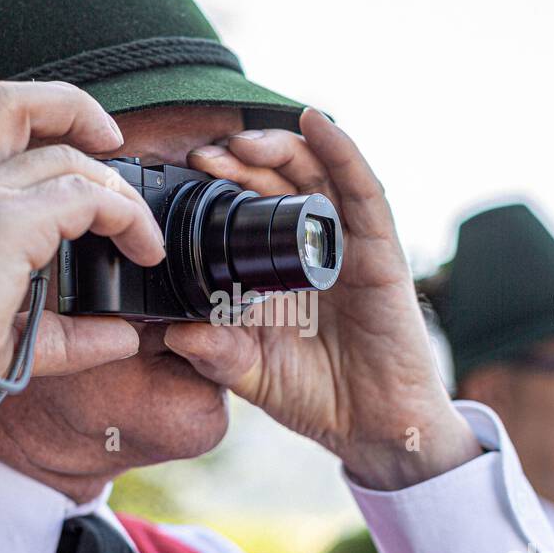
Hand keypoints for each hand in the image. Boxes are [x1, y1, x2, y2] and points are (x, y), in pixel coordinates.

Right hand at [0, 81, 165, 435]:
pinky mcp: (3, 223)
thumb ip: (61, 330)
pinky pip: (86, 197)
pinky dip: (125, 217)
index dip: (41, 118)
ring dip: (119, 191)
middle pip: (13, 102)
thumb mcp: (1, 332)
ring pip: (66, 157)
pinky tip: (141, 249)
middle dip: (77, 110)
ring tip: (144, 236)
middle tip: (117, 144)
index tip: (87, 147)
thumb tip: (122, 336)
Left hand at [164, 109, 480, 489]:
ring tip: (244, 141)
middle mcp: (313, 248)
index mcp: (280, 269)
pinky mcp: (382, 252)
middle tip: (205, 155)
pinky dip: (342, 152)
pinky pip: (364, 192)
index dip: (220, 185)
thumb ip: (216, 354)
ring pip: (317, 175)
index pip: (249, 209)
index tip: (182, 175)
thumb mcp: (253, 374)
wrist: (375, 428)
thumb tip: (171, 332)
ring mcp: (348, 246)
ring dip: (282, 148)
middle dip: (243, 160)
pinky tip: (318, 123)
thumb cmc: (318, 397)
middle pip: (280, 181)